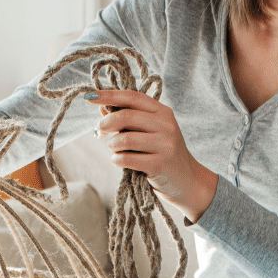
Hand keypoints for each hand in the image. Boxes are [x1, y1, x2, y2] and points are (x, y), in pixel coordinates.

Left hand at [87, 89, 217, 222]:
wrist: (187, 181)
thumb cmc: (162, 153)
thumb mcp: (149, 132)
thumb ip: (128, 119)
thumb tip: (102, 108)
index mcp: (162, 111)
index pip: (132, 97)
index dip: (109, 95)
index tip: (90, 96)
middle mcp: (166, 125)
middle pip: (125, 116)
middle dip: (105, 124)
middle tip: (99, 132)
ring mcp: (165, 144)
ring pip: (124, 139)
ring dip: (112, 145)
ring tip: (115, 150)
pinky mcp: (160, 164)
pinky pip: (126, 158)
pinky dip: (117, 160)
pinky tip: (120, 161)